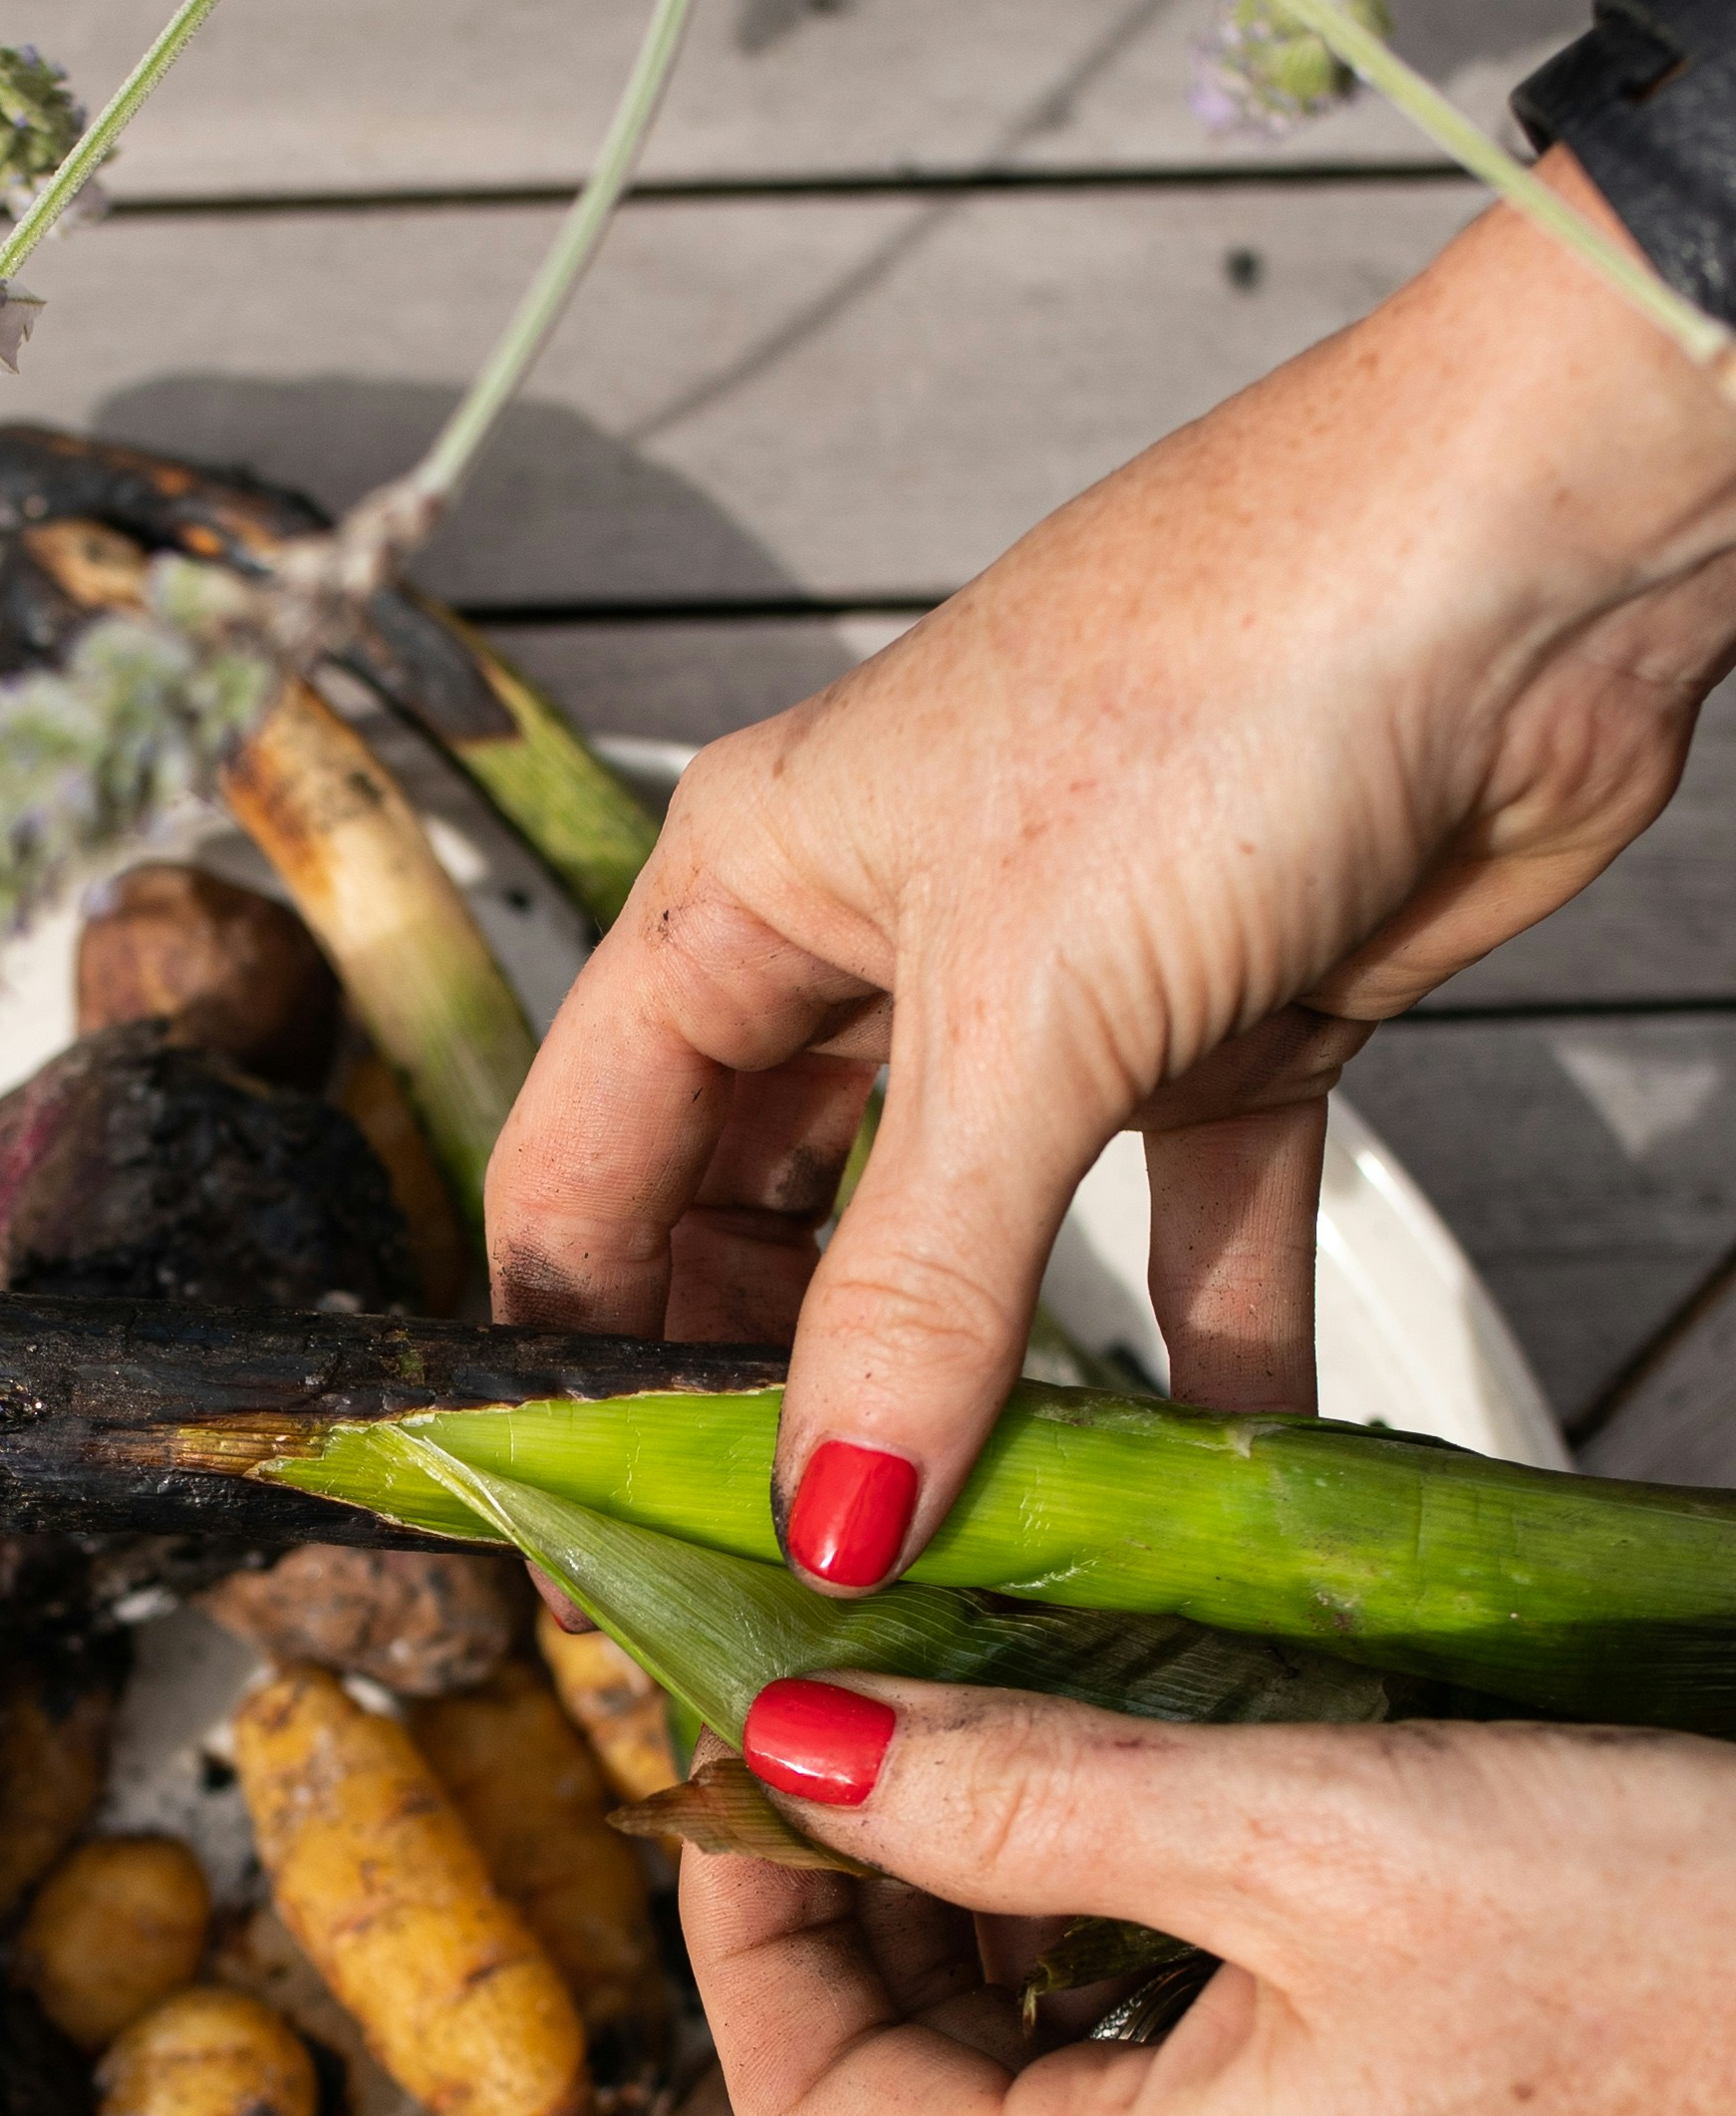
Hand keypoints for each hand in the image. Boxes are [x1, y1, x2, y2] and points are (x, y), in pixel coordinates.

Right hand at [489, 154, 1735, 1585]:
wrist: (1544, 553)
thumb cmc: (1234, 664)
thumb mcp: (1024, 1017)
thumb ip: (918, 1291)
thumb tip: (831, 1510)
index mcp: (748, 893)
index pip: (584, 1167)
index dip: (572, 1347)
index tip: (597, 1516)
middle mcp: (876, 946)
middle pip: (757, 1226)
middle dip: (767, 1396)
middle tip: (783, 1562)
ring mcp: (1052, 1002)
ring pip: (958, 1253)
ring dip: (968, 1399)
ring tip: (959, 1555)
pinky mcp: (1218, 1039)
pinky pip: (1171, 1248)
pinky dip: (1185, 1363)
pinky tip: (1182, 1481)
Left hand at [682, 1680, 1735, 2115]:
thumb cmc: (1674, 1947)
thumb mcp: (1311, 1832)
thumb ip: (1027, 1799)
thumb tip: (800, 1757)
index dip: (742, 1942)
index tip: (731, 1770)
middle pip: (909, 2109)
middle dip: (839, 1916)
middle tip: (823, 1727)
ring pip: (1023, 2078)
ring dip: (961, 1912)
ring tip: (952, 1737)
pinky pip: (1143, 2064)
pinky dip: (1084, 1934)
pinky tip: (1107, 1807)